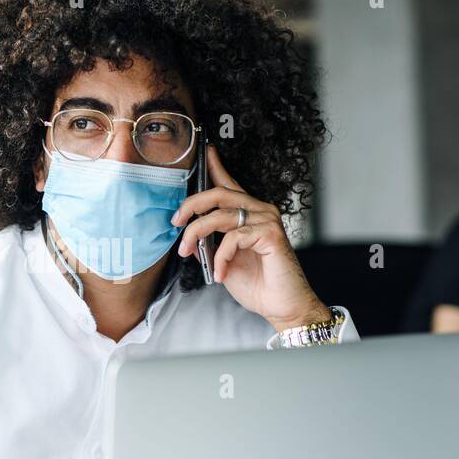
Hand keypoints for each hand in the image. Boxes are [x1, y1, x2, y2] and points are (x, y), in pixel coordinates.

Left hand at [172, 145, 329, 330]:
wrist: (283, 306)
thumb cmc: (258, 285)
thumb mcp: (224, 260)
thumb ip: (211, 243)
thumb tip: (189, 234)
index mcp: (249, 214)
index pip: (229, 184)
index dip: (215, 167)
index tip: (205, 152)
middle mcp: (260, 211)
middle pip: (219, 194)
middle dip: (191, 206)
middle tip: (176, 222)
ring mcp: (267, 220)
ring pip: (220, 215)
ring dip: (196, 233)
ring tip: (187, 252)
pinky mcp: (271, 234)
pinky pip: (233, 238)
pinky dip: (220, 258)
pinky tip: (220, 274)